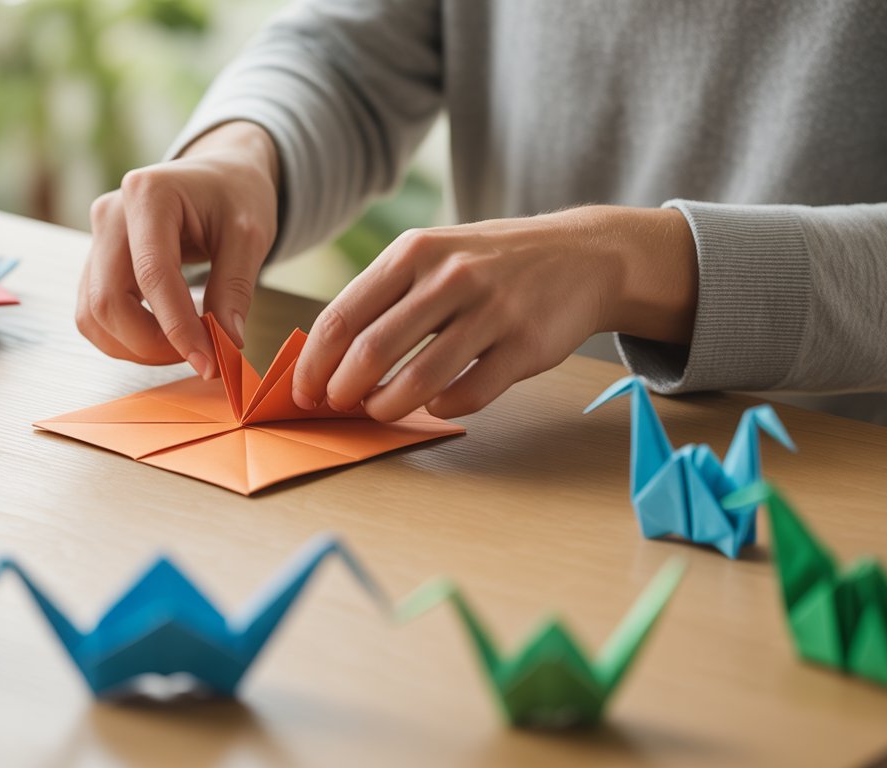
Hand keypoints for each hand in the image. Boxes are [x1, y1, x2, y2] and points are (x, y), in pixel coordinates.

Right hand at [76, 121, 279, 377]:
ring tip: (184, 346)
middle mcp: (109, 214)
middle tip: (199, 356)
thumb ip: (236, 288)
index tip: (208, 362)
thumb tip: (226, 343)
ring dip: (136, 347)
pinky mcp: (95, 264)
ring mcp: (96, 240)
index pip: (152, 275)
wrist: (218, 176)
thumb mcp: (251, 235)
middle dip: (151, 344)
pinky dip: (125, 340)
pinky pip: (94, 316)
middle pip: (108, 302)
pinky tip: (163, 337)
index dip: (177, 328)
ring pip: (94, 316)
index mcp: (148, 194)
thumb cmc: (235, 195)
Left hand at [291, 206, 697, 420]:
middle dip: (343, 391)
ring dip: (387, 407)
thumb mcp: (432, 254)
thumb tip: (325, 354)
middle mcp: (450, 277)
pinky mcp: (525, 345)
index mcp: (414, 253)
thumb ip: (383, 295)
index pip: (343, 316)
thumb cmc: (489, 262)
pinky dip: (441, 408)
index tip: (303, 391)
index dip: (314, 363)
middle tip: (339, 406)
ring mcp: (491, 311)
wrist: (583, 255)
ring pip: (419, 380)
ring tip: (379, 410)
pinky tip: (434, 404)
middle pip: (373, 352)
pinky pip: (468, 394)